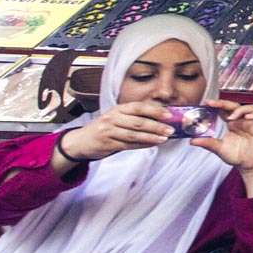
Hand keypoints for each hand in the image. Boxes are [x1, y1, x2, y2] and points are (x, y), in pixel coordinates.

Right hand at [58, 101, 173, 161]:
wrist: (81, 141)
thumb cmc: (105, 128)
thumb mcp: (117, 118)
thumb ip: (135, 118)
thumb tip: (161, 120)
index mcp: (117, 109)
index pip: (139, 107)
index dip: (155, 111)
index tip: (169, 115)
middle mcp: (112, 118)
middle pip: (138, 122)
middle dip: (157, 126)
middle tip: (170, 130)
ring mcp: (108, 131)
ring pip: (134, 135)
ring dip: (151, 137)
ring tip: (164, 138)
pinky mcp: (107, 144)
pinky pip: (128, 145)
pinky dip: (142, 145)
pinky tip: (152, 144)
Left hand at [188, 99, 252, 172]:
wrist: (248, 166)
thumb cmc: (236, 156)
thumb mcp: (219, 148)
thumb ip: (207, 143)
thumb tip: (192, 140)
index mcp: (232, 123)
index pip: (225, 109)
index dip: (217, 104)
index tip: (206, 102)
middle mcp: (243, 121)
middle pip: (236, 105)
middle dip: (225, 103)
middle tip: (213, 104)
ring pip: (251, 108)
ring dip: (241, 109)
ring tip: (232, 117)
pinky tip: (248, 117)